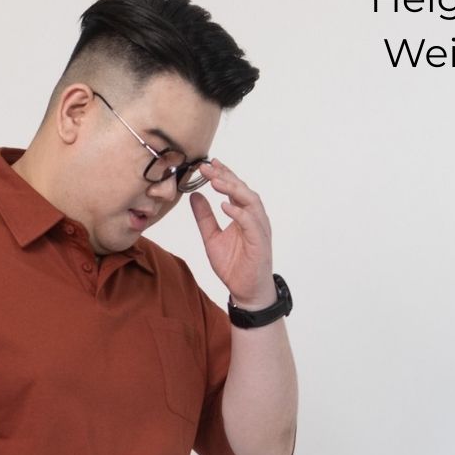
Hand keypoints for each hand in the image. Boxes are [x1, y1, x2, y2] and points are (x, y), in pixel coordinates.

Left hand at [188, 158, 276, 309]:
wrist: (246, 290)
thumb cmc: (234, 265)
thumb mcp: (211, 238)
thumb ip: (204, 217)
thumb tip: (194, 195)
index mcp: (242, 214)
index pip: (233, 188)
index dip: (222, 174)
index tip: (207, 164)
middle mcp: (253, 217)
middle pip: (242, 189)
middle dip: (225, 176)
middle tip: (207, 167)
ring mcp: (258, 228)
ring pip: (250, 201)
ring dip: (233, 189)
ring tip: (215, 181)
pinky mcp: (260, 241)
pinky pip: (251, 222)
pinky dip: (238, 212)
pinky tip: (225, 205)